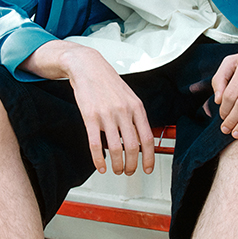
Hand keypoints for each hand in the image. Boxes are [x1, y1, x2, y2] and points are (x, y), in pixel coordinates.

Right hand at [24, 41, 154, 175]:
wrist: (88, 66)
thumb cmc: (108, 82)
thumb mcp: (129, 96)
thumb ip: (136, 116)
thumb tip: (142, 138)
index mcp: (136, 107)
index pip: (147, 138)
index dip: (149, 157)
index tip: (147, 168)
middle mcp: (123, 111)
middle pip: (133, 146)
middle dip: (132, 164)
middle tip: (129, 172)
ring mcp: (106, 114)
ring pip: (115, 148)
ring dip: (117, 165)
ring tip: (117, 170)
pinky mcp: (90, 117)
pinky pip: (95, 144)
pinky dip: (98, 160)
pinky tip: (100, 166)